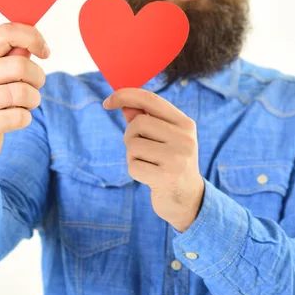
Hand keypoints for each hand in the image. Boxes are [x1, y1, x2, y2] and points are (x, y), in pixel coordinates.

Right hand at [0, 22, 49, 174]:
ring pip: (22, 92)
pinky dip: (25, 118)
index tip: (45, 52)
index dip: (32, 37)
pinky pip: (19, 117)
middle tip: (34, 87)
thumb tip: (32, 40)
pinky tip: (15, 119)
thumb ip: (12, 57)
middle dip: (37, 78)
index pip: (6, 32)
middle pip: (20, 65)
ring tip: (25, 105)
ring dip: (33, 100)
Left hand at [103, 88, 204, 232]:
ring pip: (133, 145)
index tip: (108, 101)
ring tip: (148, 163)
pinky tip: (149, 176)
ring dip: (132, 155)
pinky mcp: (166, 177)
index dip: (125, 95)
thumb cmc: (170, 163)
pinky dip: (134, 170)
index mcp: (185, 124)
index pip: (150, 99)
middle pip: (138, 123)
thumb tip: (124, 104)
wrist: (187, 199)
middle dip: (130, 135)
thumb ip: (144, 119)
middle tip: (140, 149)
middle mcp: (185, 138)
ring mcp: (177, 158)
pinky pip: (133, 165)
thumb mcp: (162, 138)